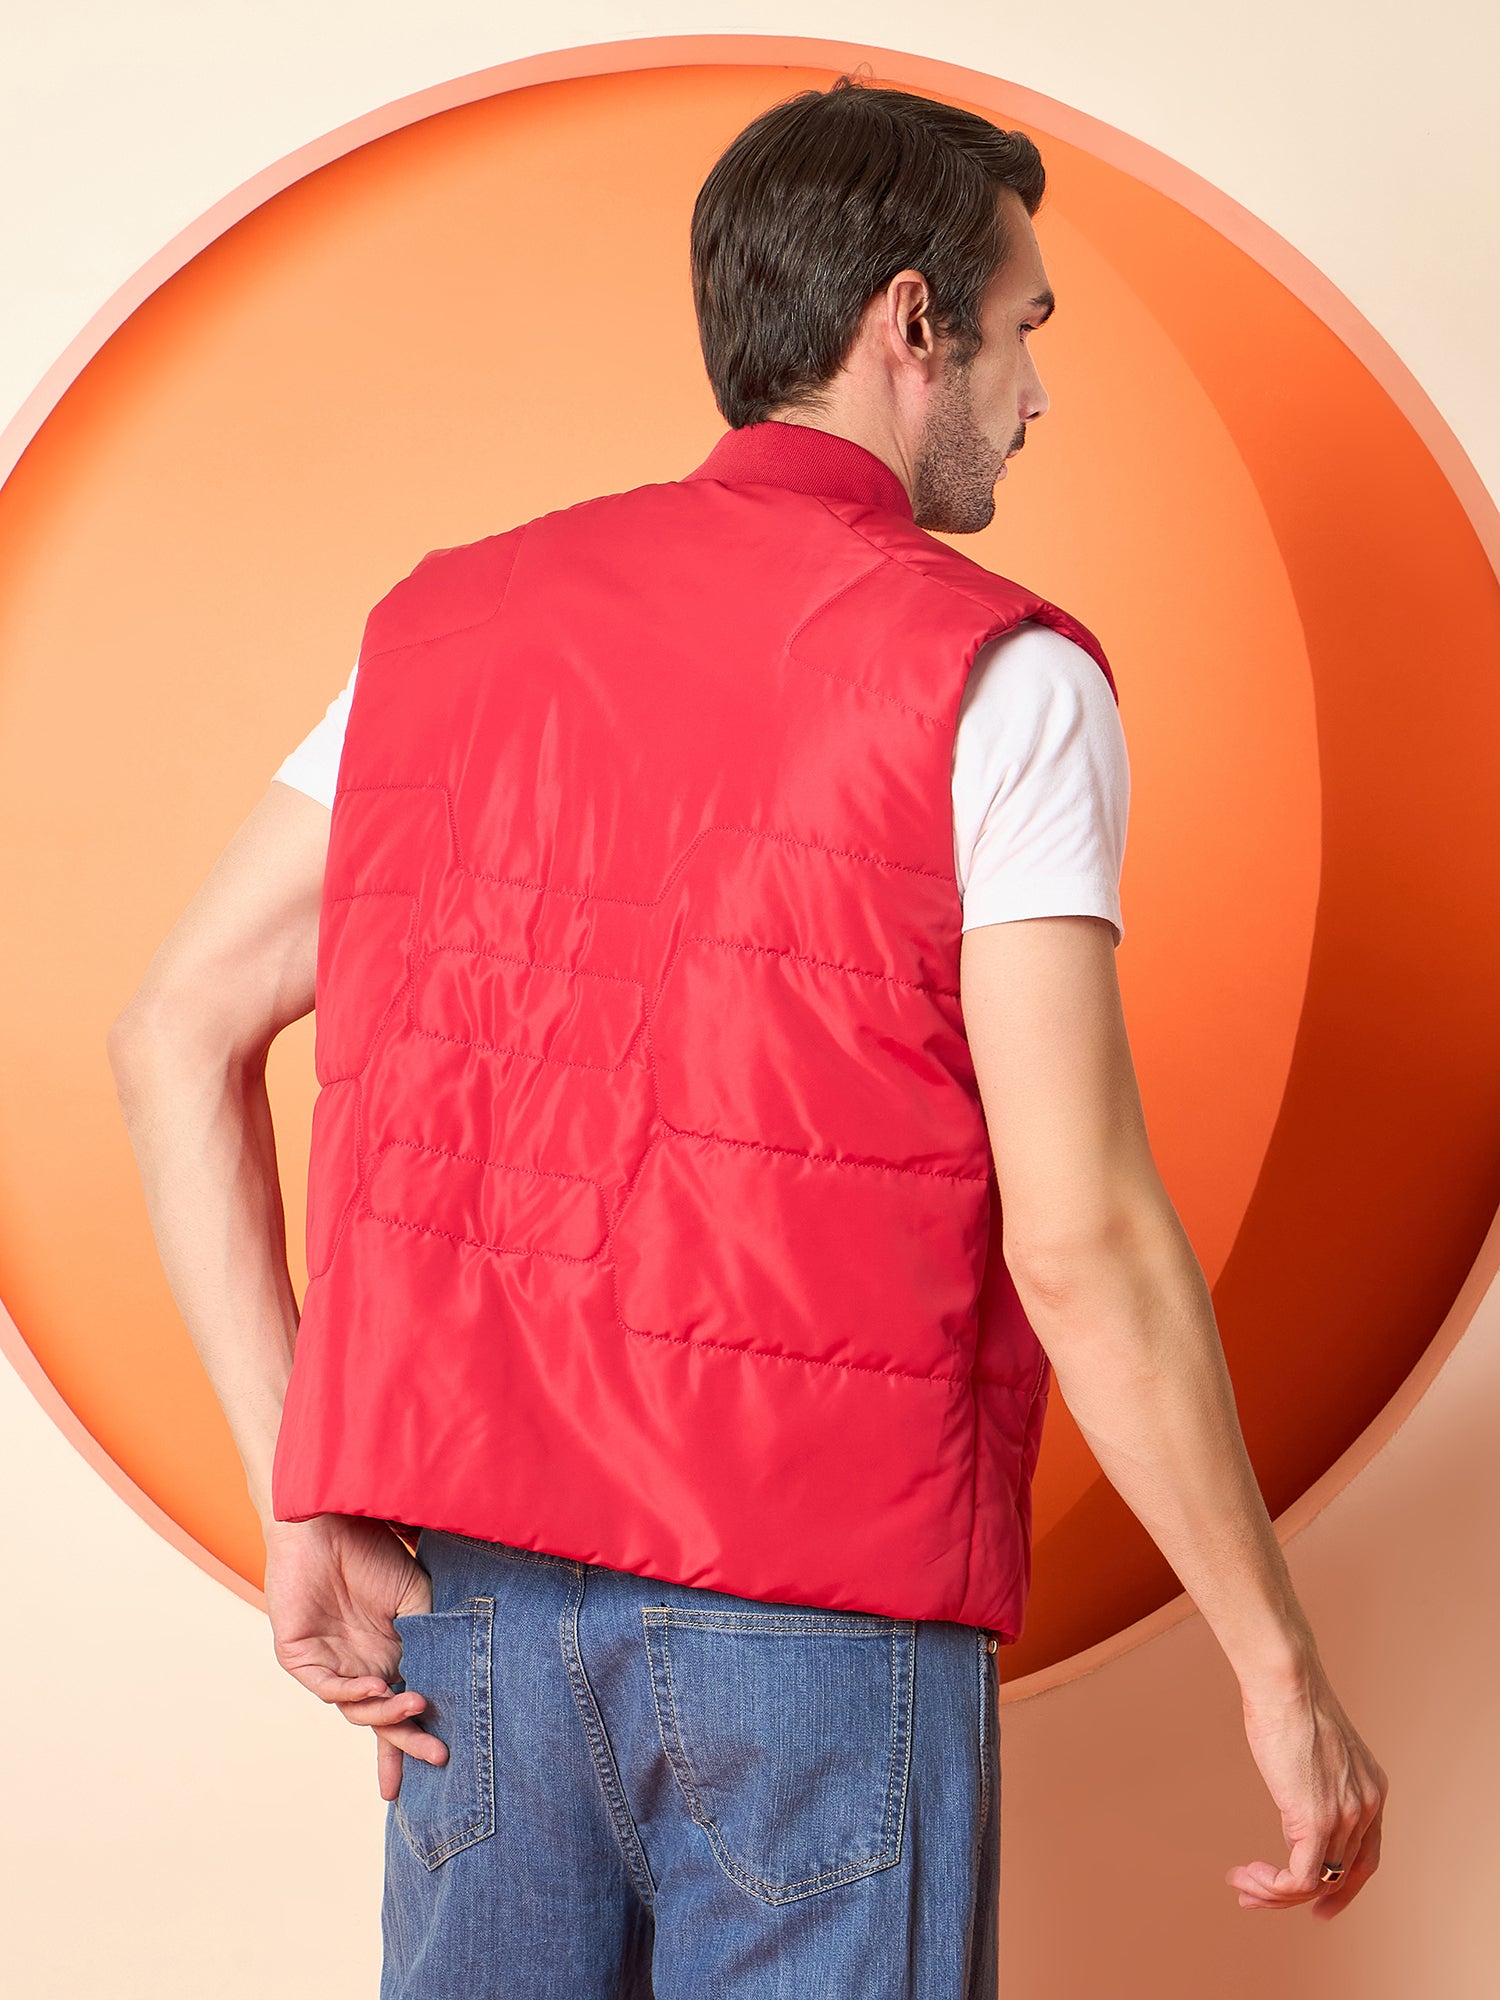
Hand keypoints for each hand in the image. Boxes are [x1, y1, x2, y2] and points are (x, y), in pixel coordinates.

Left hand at [261, 1513, 447, 1802]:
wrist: (328, 1522)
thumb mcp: (417, 1600)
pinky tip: (377, 1685)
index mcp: (387, 1657)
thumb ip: (431, 1639)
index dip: (417, 1738)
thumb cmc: (373, 1554)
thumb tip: (455, 1680)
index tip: (443, 1764)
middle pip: (381, 1720)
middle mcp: (359, 1667)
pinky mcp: (299, 1656)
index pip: (402, 1707)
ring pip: (357, 1709)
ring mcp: (329, 1664)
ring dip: (387, 1713)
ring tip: (416, 1704)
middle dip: (407, 1743)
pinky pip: (328, 1686)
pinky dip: (352, 1692)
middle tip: (437, 1757)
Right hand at [1228, 1653, 1387, 1917]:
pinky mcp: (1316, 1823)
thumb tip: (1295, 1794)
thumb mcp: (1314, 1745)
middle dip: (1300, 1898)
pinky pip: (1299, 1879)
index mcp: (1371, 1788)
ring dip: (1275, 1893)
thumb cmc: (1288, 1696)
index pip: (1366, 1857)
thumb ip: (1315, 1777)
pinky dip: (1272, 1886)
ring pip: (1319, 1883)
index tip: (1318, 1906)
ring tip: (1242, 1887)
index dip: (1344, 1888)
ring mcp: (1345, 1817)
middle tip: (1259, 1899)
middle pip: (1342, 1877)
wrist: (1286, 1679)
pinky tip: (1247, 1876)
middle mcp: (1367, 1807)